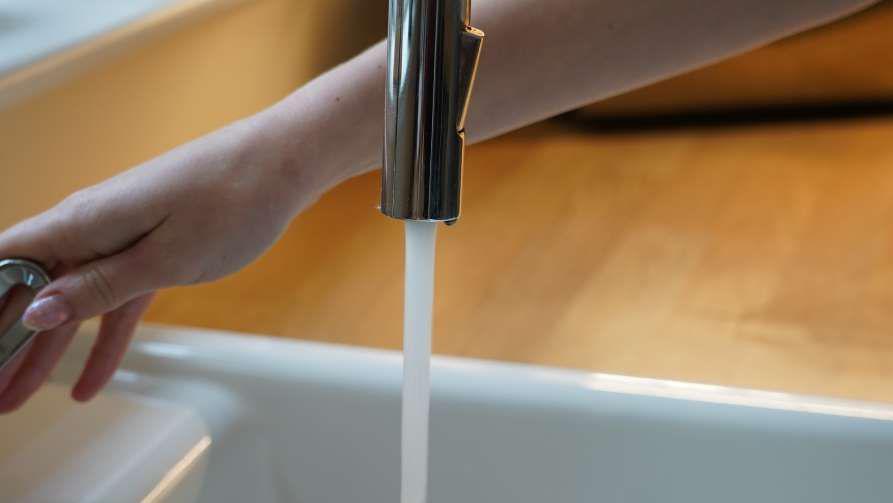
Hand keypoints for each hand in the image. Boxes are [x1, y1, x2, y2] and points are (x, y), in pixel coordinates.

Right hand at [0, 116, 320, 411]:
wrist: (281, 165)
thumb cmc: (230, 199)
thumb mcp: (166, 258)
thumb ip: (99, 287)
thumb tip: (35, 312)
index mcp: (82, 221)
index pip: (3, 263)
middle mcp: (92, 226)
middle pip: (31, 290)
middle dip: (6, 341)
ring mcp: (122, 237)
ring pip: (72, 302)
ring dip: (45, 351)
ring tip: (16, 397)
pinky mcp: (152, 248)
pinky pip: (116, 301)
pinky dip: (104, 341)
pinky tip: (90, 382)